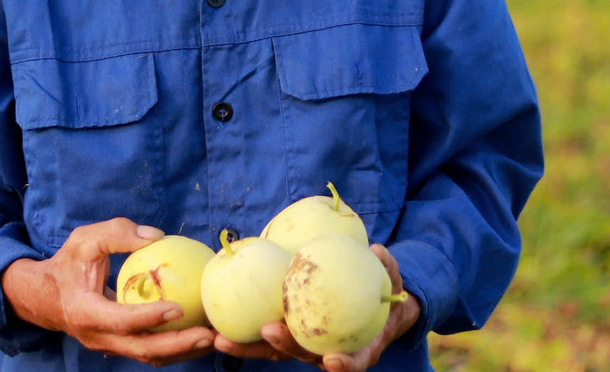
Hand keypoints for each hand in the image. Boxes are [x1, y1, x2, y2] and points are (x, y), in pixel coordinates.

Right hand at [2, 218, 215, 365]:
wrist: (43, 297)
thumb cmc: (67, 264)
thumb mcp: (83, 240)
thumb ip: (116, 233)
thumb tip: (156, 236)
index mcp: (85, 312)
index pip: (120, 321)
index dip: (149, 318)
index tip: (178, 309)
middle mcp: (97, 336)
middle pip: (141, 349)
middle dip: (177, 346)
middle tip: (207, 335)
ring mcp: (108, 345)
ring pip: (147, 356)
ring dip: (181, 351)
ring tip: (212, 339)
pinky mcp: (118, 345)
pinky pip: (148, 351)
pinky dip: (173, 347)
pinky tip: (196, 334)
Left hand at [213, 243, 419, 370]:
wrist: (371, 305)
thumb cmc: (384, 294)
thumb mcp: (394, 282)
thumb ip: (388, 269)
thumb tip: (377, 250)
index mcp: (359, 348)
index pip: (353, 361)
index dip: (345, 365)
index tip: (332, 361)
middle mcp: (325, 352)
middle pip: (302, 355)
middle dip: (283, 347)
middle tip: (268, 331)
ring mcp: (302, 343)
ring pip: (273, 351)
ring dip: (247, 348)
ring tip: (220, 339)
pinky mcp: (285, 332)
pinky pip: (261, 333)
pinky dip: (240, 332)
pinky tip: (215, 322)